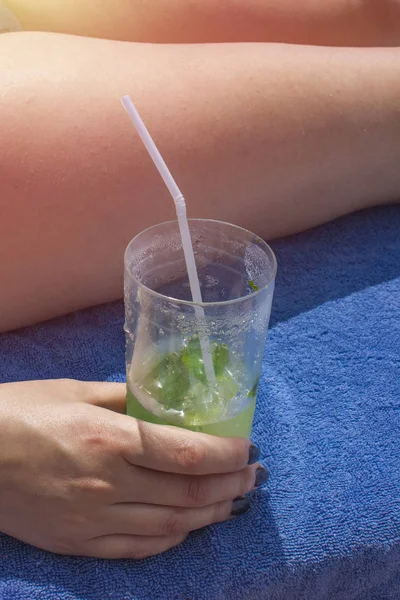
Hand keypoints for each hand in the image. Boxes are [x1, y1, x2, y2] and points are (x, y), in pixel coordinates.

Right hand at [0, 379, 264, 558]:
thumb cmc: (19, 413)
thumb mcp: (74, 391)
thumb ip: (126, 397)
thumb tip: (165, 401)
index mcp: (108, 438)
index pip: (186, 453)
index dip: (226, 454)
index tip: (248, 447)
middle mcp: (107, 484)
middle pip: (187, 492)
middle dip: (230, 485)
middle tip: (253, 475)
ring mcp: (94, 520)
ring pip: (171, 525)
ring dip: (211, 514)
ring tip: (235, 502)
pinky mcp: (79, 543)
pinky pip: (139, 547)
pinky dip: (173, 538)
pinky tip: (189, 526)